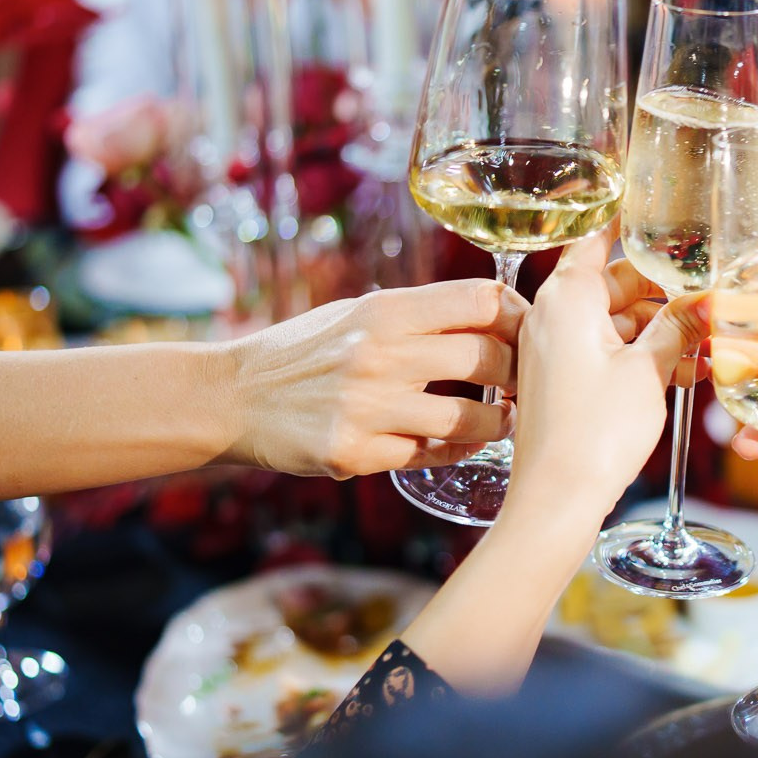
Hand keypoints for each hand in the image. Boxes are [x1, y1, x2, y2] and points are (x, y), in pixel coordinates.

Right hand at [217, 278, 527, 478]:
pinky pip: (429, 456)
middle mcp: (380, 354)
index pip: (482, 301)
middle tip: (522, 385)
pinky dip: (451, 451)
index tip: (526, 333)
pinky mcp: (354, 453)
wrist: (231, 396)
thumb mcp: (357, 315)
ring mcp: (367, 407)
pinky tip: (456, 444)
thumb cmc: (304, 352)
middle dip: (516, 375)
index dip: (517, 317)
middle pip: (487, 360)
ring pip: (469, 420)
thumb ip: (419, 315)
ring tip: (501, 420)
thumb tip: (496, 313)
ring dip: (496, 423)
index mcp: (385, 310)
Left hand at [509, 230, 707, 518]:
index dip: (628, 223)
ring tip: (707, 342)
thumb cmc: (595, 431)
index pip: (597, 238)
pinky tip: (683, 371)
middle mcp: (551, 316)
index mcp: (566, 297)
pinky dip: (638, 355)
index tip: (657, 210)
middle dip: (662, 290)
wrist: (557, 497)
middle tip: (708, 290)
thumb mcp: (649, 371)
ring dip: (657, 329)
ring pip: (613, 321)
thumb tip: (708, 299)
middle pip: (612, 283)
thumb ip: (678, 327)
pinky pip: (603, 352)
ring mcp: (552, 350)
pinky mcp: (559, 381)